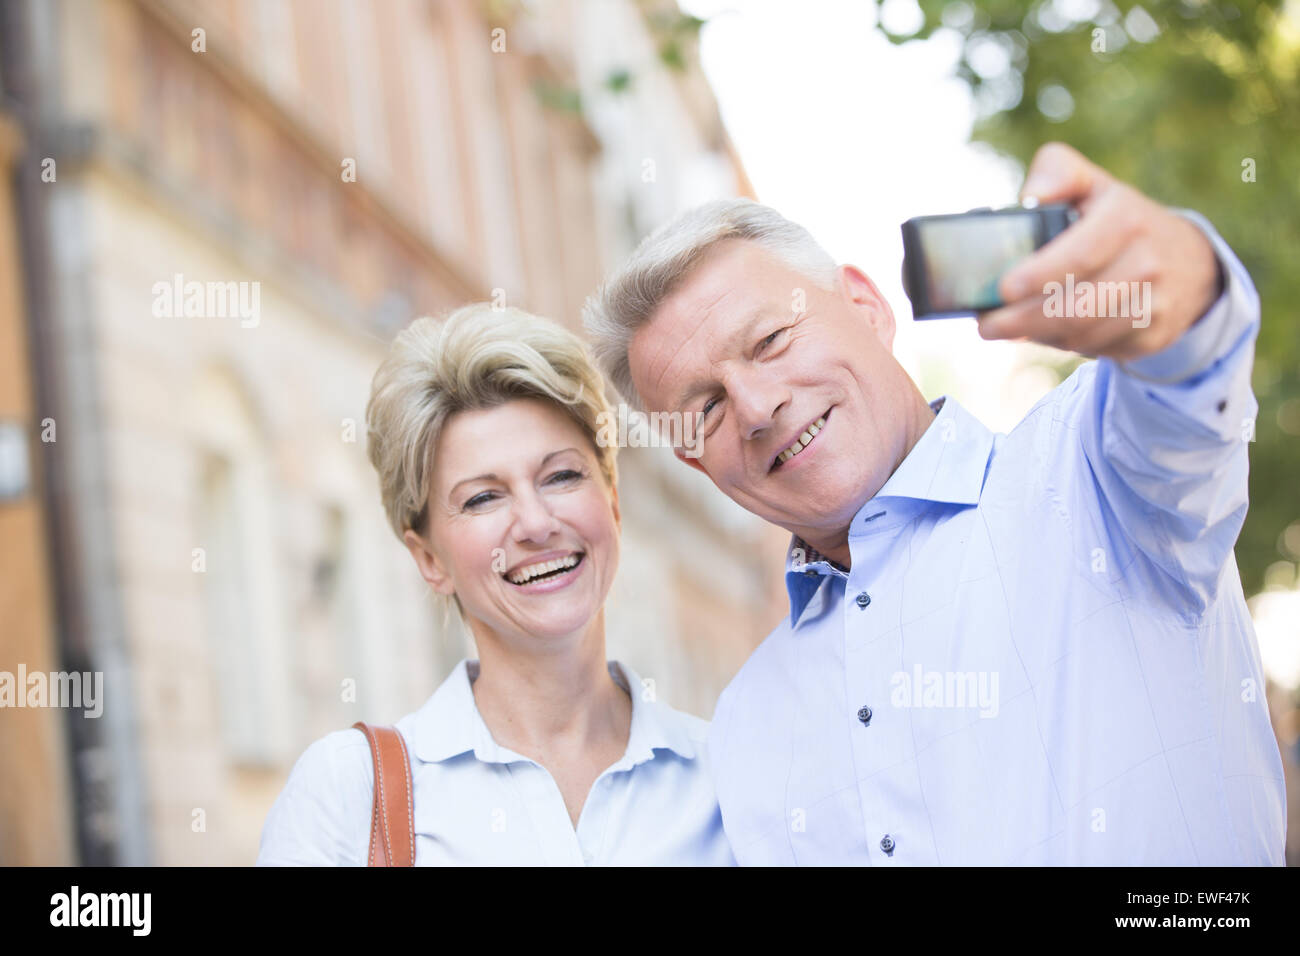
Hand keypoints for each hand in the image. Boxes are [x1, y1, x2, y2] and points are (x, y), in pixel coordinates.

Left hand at [977, 142, 1223, 360]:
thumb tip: (1032, 196)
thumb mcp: (1093, 183)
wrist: (1188, 261)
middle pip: (1076, 307)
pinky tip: (1046, 333)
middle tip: (987, 326)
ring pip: (1084, 334)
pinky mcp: (1154, 335)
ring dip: (1040, 335)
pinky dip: (1065, 345)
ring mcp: (1156, 303)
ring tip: (1010, 328)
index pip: (1080, 255)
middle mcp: (1147, 263)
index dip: (1039, 276)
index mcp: (1126, 220)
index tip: (1002, 290)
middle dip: (1023, 320)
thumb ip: (1058, 173)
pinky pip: (1098, 349)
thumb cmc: (1120, 218)